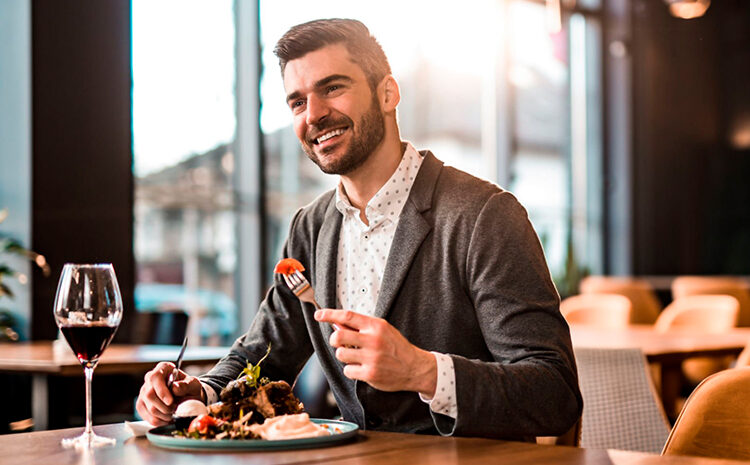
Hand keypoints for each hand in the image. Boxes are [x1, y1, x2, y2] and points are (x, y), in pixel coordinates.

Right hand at [136, 361, 204, 424]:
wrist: (188, 398)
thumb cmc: (190, 388)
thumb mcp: (193, 384)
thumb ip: (186, 385)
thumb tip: (174, 387)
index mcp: (162, 368)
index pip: (155, 378)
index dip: (161, 391)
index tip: (170, 401)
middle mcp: (150, 379)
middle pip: (149, 395)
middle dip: (164, 406)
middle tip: (175, 409)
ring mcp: (144, 392)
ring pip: (149, 408)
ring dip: (164, 415)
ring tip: (174, 413)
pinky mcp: (142, 406)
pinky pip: (147, 417)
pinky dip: (160, 421)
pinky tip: (168, 419)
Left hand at [314, 309, 436, 396]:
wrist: (414, 367)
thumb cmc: (396, 347)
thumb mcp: (382, 330)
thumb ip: (361, 327)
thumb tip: (337, 324)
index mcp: (376, 326)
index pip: (347, 316)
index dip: (329, 314)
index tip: (318, 315)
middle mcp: (373, 340)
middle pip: (338, 337)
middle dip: (335, 340)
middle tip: (341, 343)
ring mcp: (371, 358)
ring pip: (341, 355)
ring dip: (345, 356)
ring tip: (357, 357)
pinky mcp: (370, 374)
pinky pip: (347, 371)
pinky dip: (352, 370)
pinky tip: (363, 368)